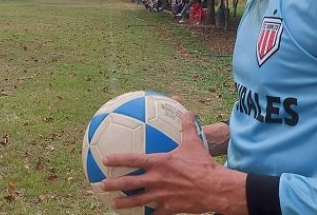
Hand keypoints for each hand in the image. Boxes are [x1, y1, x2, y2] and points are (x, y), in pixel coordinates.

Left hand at [101, 112, 246, 214]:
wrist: (215, 188)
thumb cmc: (203, 164)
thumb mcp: (194, 143)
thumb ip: (187, 127)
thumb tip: (188, 112)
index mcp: (160, 163)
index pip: (134, 159)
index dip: (118, 159)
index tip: (105, 159)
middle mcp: (157, 179)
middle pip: (130, 183)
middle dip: (114, 184)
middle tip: (102, 185)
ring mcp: (161, 195)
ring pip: (138, 201)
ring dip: (124, 203)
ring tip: (113, 204)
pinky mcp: (169, 208)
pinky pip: (155, 214)